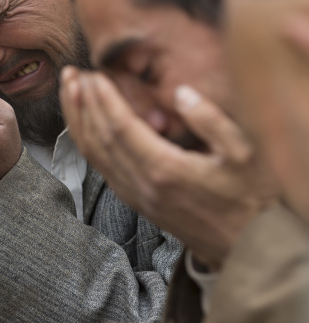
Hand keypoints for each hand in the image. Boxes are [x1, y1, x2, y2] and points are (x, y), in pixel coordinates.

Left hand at [60, 68, 275, 268]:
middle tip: (69, 74)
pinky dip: (89, 144)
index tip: (92, 74)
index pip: (120, 128)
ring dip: (78, 122)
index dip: (103, 99)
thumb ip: (212, 121)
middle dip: (81, 104)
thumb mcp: (245, 154)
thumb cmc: (252, 199)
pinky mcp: (139, 204)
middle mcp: (144, 186)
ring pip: (95, 156)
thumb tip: (182, 93)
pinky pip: (103, 170)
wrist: (249, 248)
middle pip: (98, 140)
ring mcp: (138, 198)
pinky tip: (86, 127)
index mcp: (165, 170)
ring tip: (69, 94)